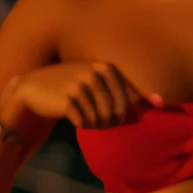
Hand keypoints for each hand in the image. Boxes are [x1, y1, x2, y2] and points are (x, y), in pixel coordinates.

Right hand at [5, 60, 144, 129]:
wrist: (32, 88)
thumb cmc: (69, 86)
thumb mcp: (97, 83)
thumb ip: (126, 91)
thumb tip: (161, 102)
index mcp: (106, 67)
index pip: (128, 99)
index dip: (122, 113)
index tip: (111, 114)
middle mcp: (94, 73)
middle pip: (117, 111)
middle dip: (109, 121)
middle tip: (97, 121)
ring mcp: (80, 85)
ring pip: (102, 118)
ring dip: (95, 124)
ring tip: (86, 118)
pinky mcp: (68, 100)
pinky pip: (86, 122)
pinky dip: (83, 125)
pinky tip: (75, 119)